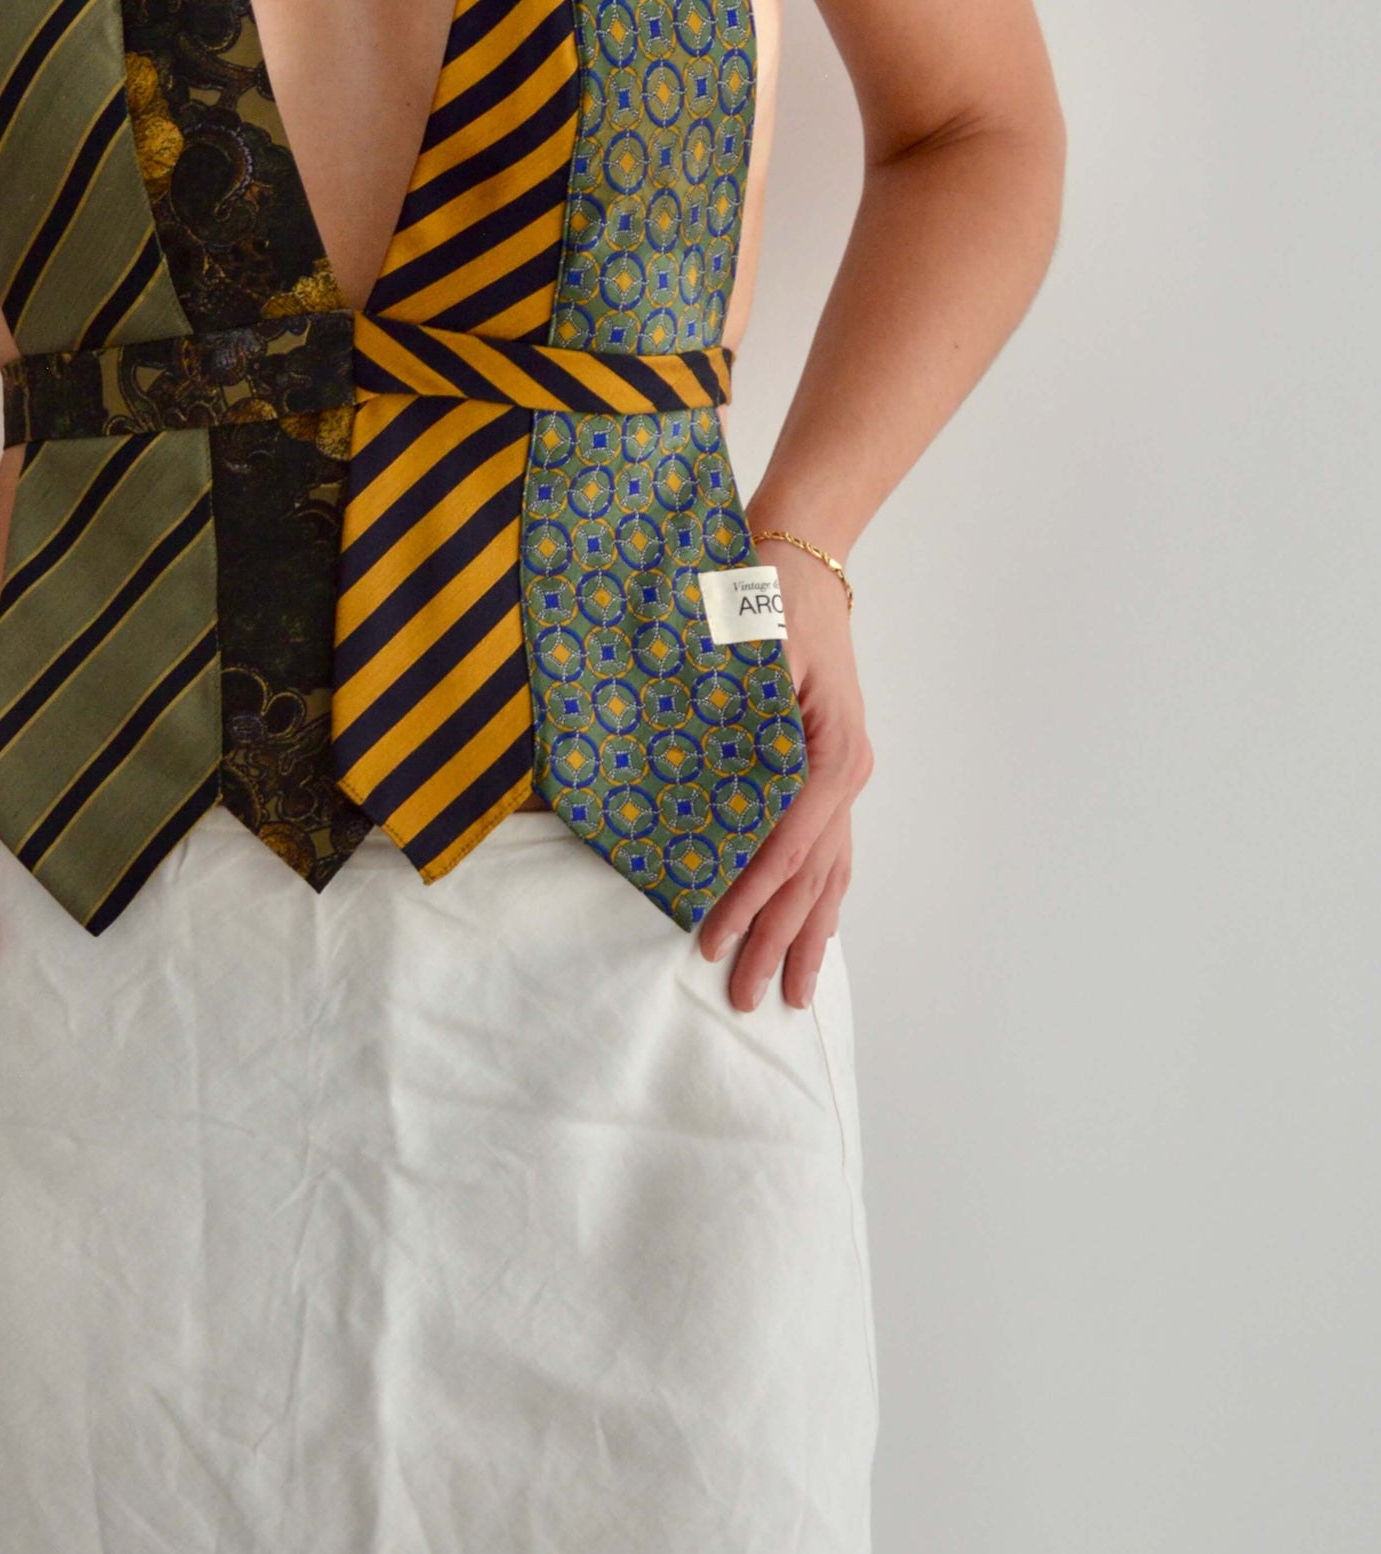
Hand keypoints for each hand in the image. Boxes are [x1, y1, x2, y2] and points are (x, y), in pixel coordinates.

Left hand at [696, 538, 871, 1011]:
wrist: (797, 558)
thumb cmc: (763, 593)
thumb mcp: (748, 645)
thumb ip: (737, 715)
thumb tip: (706, 785)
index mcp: (831, 750)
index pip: (790, 843)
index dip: (751, 894)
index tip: (712, 934)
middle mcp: (847, 771)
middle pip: (813, 875)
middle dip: (776, 939)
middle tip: (743, 995)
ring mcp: (844, 774)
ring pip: (830, 874)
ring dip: (805, 936)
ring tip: (786, 993)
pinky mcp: (829, 771)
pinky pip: (829, 851)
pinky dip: (819, 900)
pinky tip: (813, 936)